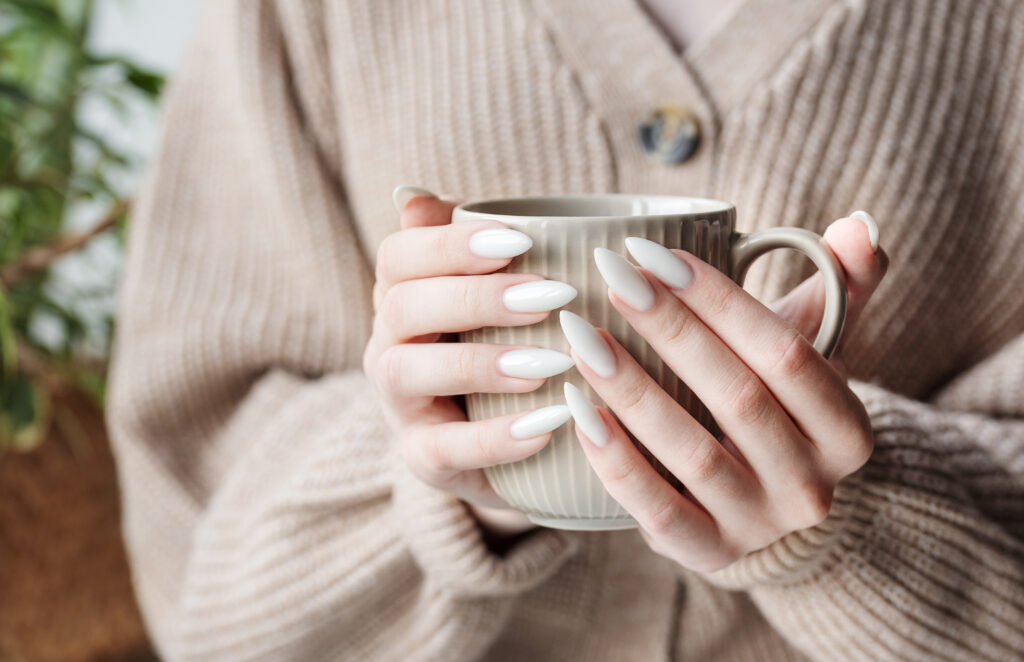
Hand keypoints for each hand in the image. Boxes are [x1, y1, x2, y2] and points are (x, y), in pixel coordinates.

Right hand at [363, 186, 577, 535]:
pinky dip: (498, 437)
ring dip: (479, 362)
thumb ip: (476, 250)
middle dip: (475, 296)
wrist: (513, 450)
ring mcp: (398, 406)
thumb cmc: (508, 352)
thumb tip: (417, 195)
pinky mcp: (422, 460)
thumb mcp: (500, 300)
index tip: (520, 240)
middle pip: (402, 306)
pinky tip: (552, 423)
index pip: (398, 256)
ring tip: (551, 362)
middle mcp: (388, 346)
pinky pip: (444, 449)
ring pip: (407, 372)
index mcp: (403, 297)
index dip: (451, 243)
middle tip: (552, 294)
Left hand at [560, 215, 887, 571]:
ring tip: (580, 336)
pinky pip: (656, 509)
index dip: (720, 300)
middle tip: (610, 276)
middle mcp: (813, 486)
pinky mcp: (706, 552)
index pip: (788, 353)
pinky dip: (615, 458)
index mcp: (848, 430)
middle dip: (670, 329)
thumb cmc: (778, 406)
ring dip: (633, 390)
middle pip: (739, 398)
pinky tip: (576, 409)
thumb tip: (858, 226)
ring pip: (693, 453)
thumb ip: (841, 287)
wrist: (762, 502)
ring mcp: (759, 526)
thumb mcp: (816, 350)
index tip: (654, 254)